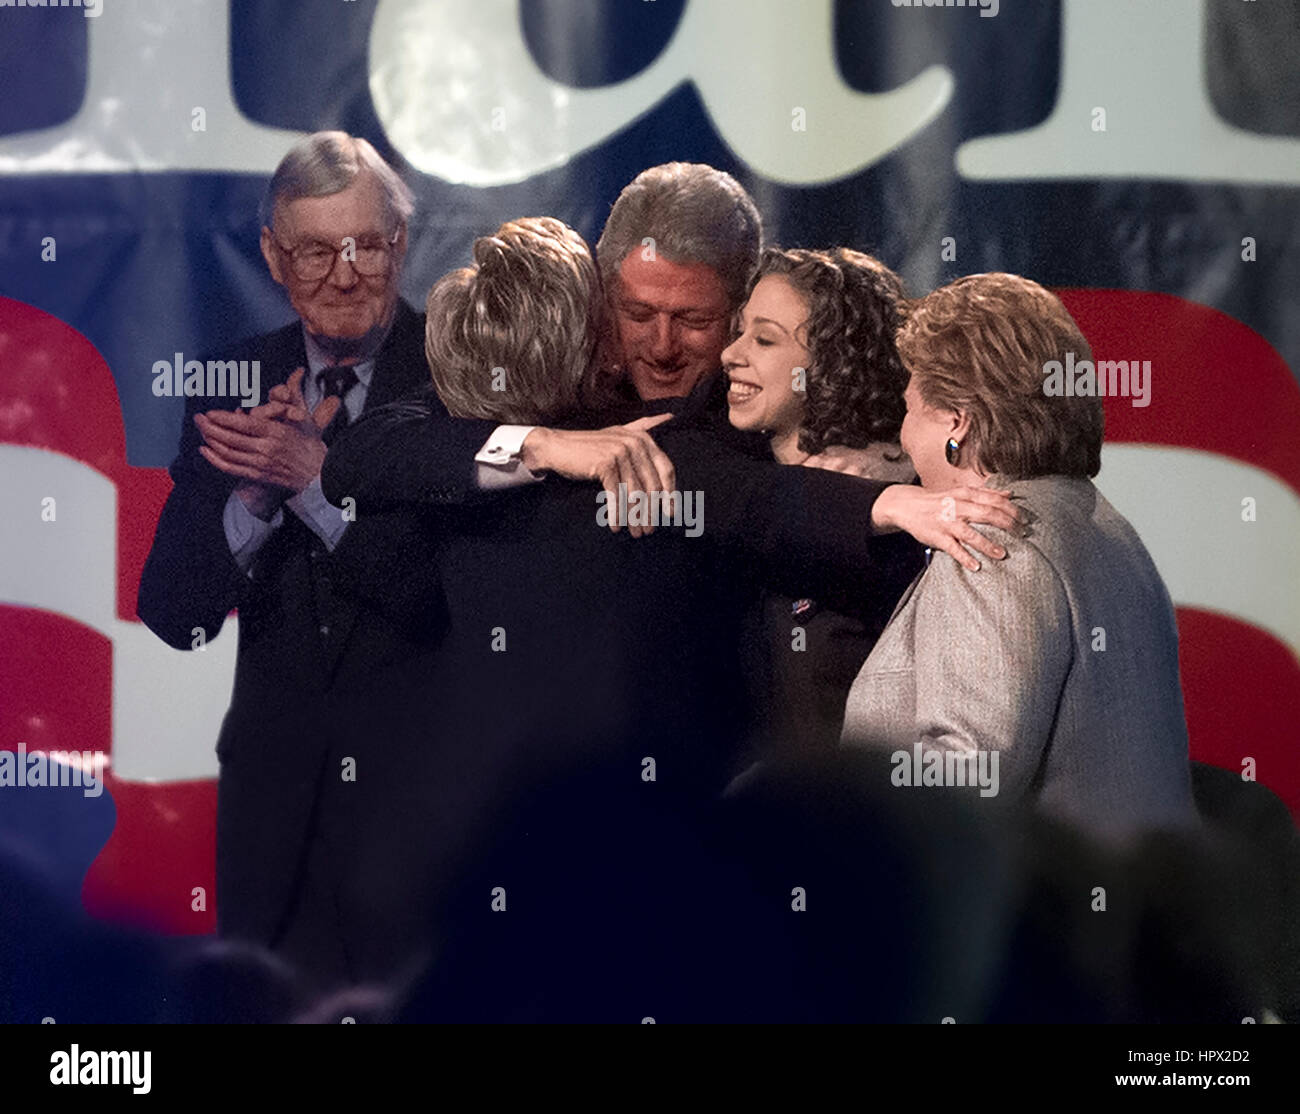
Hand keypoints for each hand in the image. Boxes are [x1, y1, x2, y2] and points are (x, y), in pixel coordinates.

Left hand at [196, 369, 340, 493]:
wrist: (320, 476)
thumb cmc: (311, 446)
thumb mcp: (304, 421)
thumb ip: (289, 403)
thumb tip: (287, 380)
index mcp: (277, 433)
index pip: (244, 424)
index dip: (223, 419)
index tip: (210, 412)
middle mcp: (267, 449)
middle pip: (231, 438)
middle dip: (210, 428)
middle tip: (198, 419)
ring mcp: (261, 464)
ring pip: (228, 452)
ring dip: (211, 441)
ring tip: (201, 431)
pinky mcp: (258, 476)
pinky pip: (231, 468)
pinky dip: (215, 460)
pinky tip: (205, 451)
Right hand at [520, 414, 676, 537]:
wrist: (556, 447)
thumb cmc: (589, 447)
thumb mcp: (619, 434)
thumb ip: (643, 426)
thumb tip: (670, 416)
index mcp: (643, 438)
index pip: (666, 469)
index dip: (669, 493)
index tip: (669, 513)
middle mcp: (635, 443)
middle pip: (651, 485)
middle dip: (651, 511)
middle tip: (649, 531)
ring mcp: (620, 452)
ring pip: (634, 493)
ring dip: (635, 517)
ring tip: (636, 533)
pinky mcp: (606, 463)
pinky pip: (616, 495)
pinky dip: (616, 513)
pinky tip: (616, 527)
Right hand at [871, 484, 1021, 571]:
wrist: (908, 505)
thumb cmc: (940, 500)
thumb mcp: (962, 492)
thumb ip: (986, 493)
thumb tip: (1010, 494)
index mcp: (966, 494)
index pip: (994, 500)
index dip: (1013, 510)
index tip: (1026, 520)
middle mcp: (958, 507)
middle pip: (987, 514)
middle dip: (1008, 525)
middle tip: (1022, 535)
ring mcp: (947, 522)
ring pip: (971, 534)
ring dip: (988, 544)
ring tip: (1002, 554)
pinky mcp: (937, 537)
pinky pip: (953, 549)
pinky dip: (965, 558)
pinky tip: (977, 566)